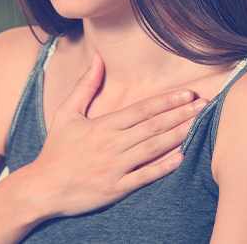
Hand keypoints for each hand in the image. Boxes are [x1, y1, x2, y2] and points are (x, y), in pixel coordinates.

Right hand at [26, 53, 206, 216]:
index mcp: (102, 125)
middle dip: (180, 114)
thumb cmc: (55, 149)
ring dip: (177, 136)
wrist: (42, 187)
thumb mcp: (66, 113)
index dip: (166, 101)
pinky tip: (181, 158)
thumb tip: (98, 57)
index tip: (187, 93)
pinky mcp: (115, 189)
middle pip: (152, 126)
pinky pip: (144, 177)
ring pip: (152, 149)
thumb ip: (85, 86)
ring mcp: (114, 167)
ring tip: (198, 125)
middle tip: (204, 105)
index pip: (141, 109)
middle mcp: (111, 144)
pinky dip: (163, 168)